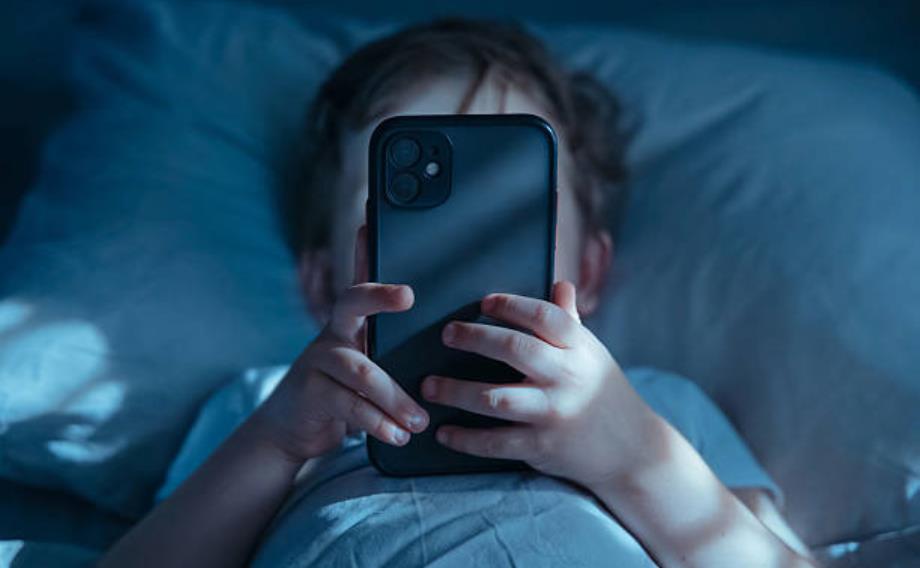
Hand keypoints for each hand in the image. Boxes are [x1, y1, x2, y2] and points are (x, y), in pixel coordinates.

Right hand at [252, 227, 428, 462]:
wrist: (292, 428)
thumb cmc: (344, 393)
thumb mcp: (368, 368)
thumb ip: (393, 354)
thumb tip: (448, 348)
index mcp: (351, 324)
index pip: (361, 281)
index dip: (365, 251)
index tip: (371, 224)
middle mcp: (333, 334)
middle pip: (351, 301)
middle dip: (379, 294)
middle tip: (408, 295)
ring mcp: (318, 362)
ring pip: (362, 370)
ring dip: (396, 398)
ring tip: (420, 420)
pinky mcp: (311, 393)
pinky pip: (350, 405)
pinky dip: (379, 423)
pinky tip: (398, 435)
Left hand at [422, 281, 660, 489]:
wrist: (633, 450)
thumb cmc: (604, 392)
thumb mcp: (592, 354)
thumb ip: (569, 321)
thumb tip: (560, 284)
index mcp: (579, 348)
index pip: (544, 316)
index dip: (512, 306)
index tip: (484, 303)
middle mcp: (567, 378)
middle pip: (515, 350)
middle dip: (475, 338)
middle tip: (446, 334)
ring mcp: (553, 414)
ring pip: (496, 399)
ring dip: (456, 391)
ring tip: (428, 386)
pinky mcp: (542, 448)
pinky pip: (496, 442)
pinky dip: (466, 439)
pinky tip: (443, 432)